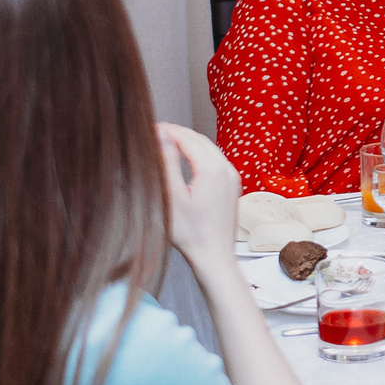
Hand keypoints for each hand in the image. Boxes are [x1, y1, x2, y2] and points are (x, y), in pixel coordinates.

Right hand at [160, 123, 241, 266]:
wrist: (214, 256)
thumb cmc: (190, 233)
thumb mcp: (172, 196)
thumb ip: (167, 162)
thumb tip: (162, 135)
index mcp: (212, 169)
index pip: (187, 138)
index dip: (168, 130)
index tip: (150, 127)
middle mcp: (227, 169)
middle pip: (200, 140)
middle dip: (178, 133)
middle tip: (156, 131)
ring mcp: (233, 177)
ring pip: (209, 149)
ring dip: (189, 142)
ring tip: (167, 141)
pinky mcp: (233, 186)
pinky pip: (216, 160)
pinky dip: (200, 153)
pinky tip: (186, 157)